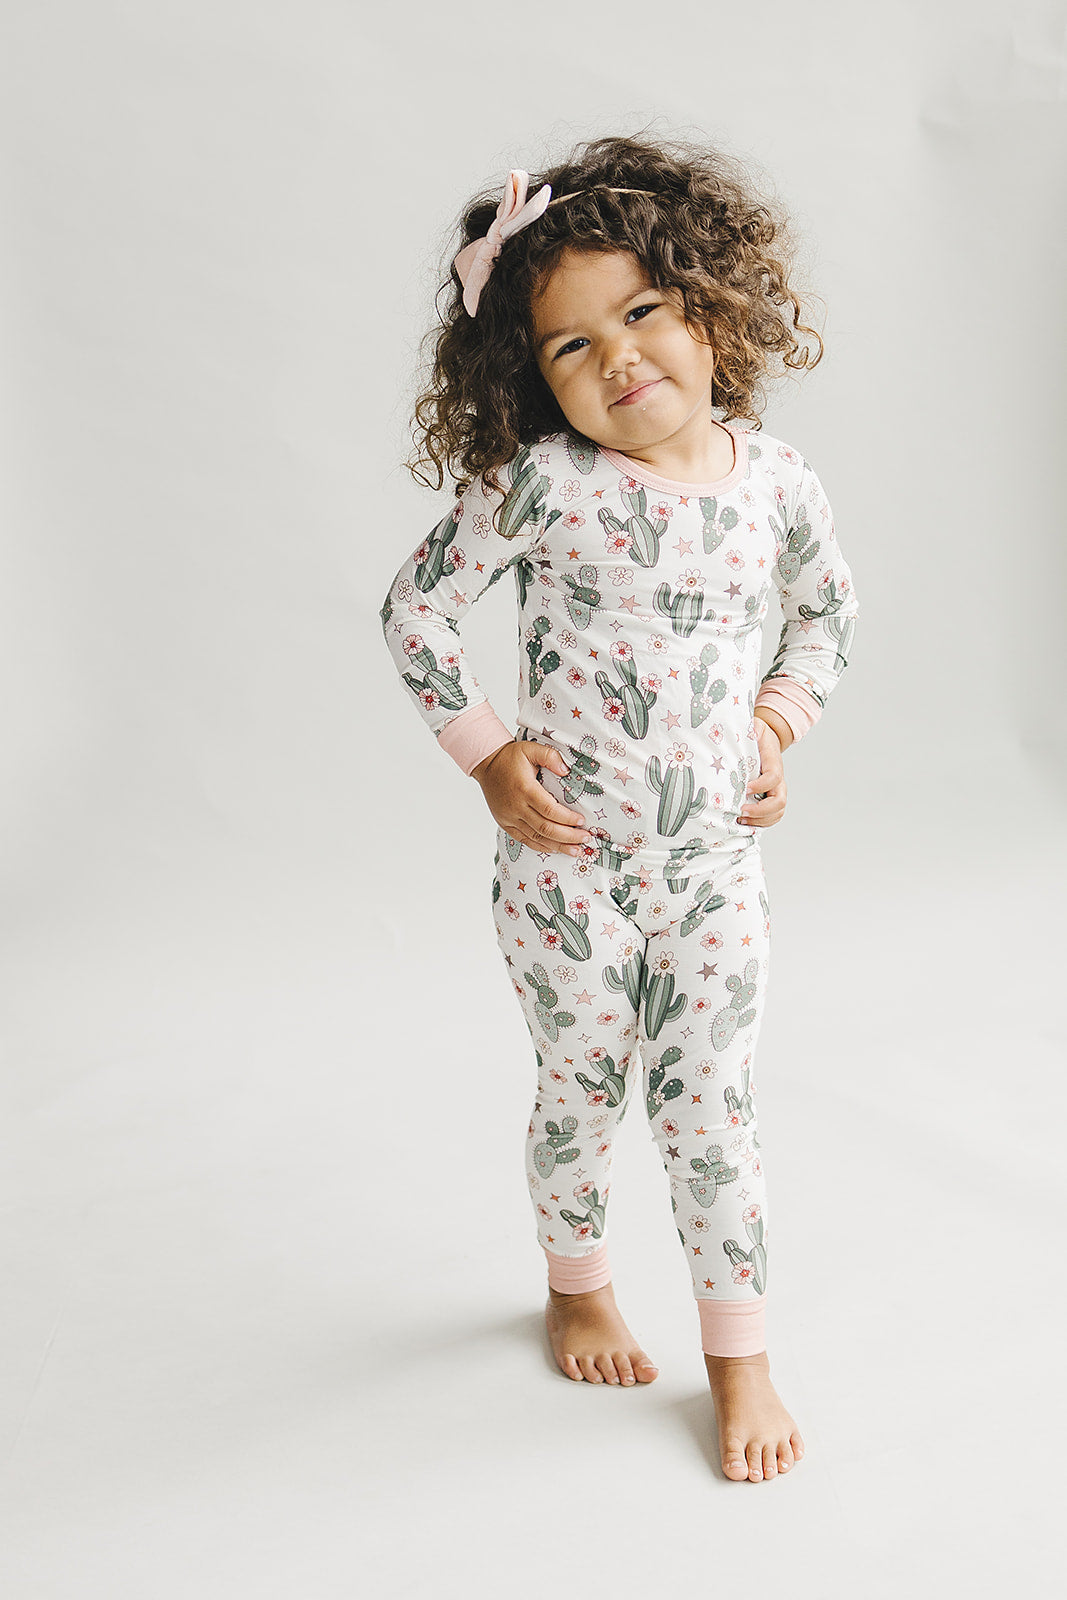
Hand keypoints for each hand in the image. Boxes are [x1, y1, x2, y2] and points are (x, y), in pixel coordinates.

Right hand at [472, 741, 592, 856]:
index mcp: (525, 789)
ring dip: (558, 846)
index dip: (567, 819)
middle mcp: (516, 806)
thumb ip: (550, 756)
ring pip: (536, 837)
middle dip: (568, 836)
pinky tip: (555, 848)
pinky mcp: (505, 823)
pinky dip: (541, 846)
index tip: (582, 821)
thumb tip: (566, 770)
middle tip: (586, 839)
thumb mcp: (531, 749)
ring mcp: (509, 817)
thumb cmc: (510, 757)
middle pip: (545, 828)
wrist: (486, 764)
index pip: (550, 810)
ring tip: (576, 851)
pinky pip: (524, 839)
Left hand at [740, 718, 787, 827]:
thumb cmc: (756, 735)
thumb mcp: (754, 726)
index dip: (761, 785)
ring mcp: (775, 791)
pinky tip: (744, 822)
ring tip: (740, 819)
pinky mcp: (769, 799)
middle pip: (779, 801)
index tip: (744, 788)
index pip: (773, 777)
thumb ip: (753, 728)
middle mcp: (778, 780)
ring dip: (760, 820)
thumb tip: (749, 729)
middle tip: (741, 810)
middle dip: (761, 810)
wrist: (764, 741)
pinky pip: (771, 817)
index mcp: (773, 763)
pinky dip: (760, 823)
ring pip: (778, 812)